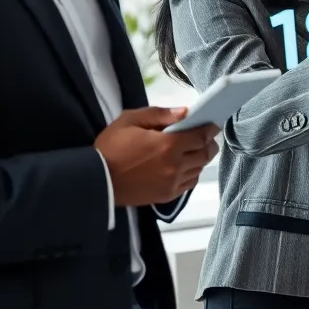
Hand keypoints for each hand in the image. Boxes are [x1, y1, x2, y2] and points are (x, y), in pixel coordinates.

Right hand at [93, 107, 220, 206]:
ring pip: (199, 168)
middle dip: (208, 143)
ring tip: (191, 150)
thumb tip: (185, 112)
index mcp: (168, 145)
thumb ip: (160, 114)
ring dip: (200, 158)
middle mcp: (175, 166)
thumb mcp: (130, 120)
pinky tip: (183, 166)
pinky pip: (190, 183)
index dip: (210, 128)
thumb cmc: (111, 147)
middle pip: (206, 153)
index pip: (201, 136)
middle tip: (205, 137)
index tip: (212, 124)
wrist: (96, 180)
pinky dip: (192, 172)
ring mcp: (173, 183)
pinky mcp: (167, 195)